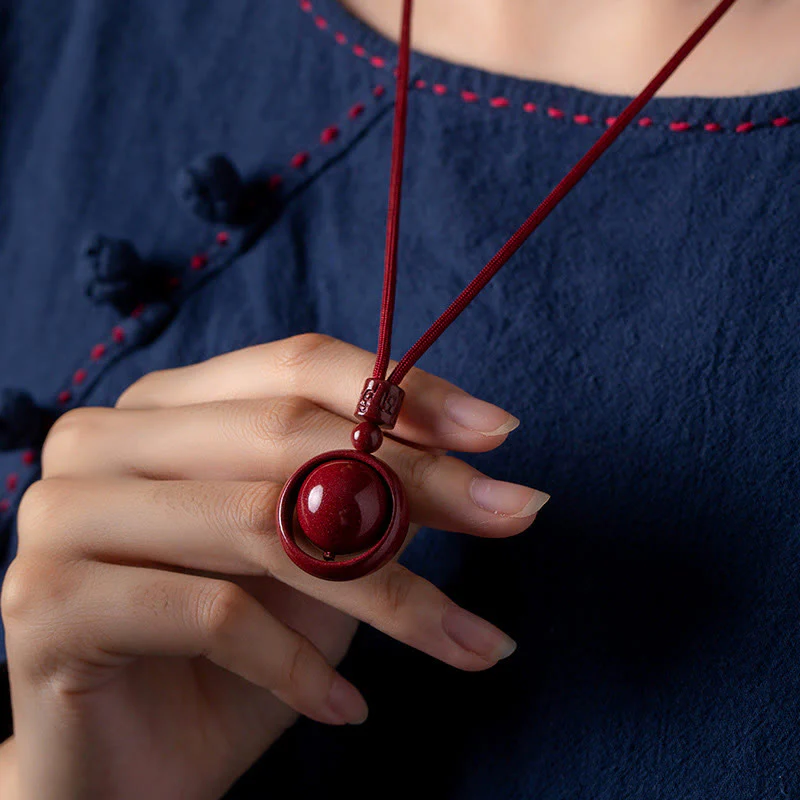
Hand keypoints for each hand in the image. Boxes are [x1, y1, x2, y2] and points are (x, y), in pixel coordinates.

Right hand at [1, 333, 548, 799]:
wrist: (131, 770)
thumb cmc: (231, 655)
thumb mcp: (317, 559)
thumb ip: (373, 498)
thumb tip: (484, 467)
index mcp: (164, 407)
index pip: (293, 364)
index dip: (403, 392)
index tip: (498, 433)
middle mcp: (103, 440)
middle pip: (288, 435)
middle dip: (418, 481)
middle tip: (514, 513)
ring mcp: (63, 515)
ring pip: (263, 524)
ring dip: (389, 592)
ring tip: (469, 642)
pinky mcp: (47, 603)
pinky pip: (213, 616)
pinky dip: (300, 667)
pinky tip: (345, 708)